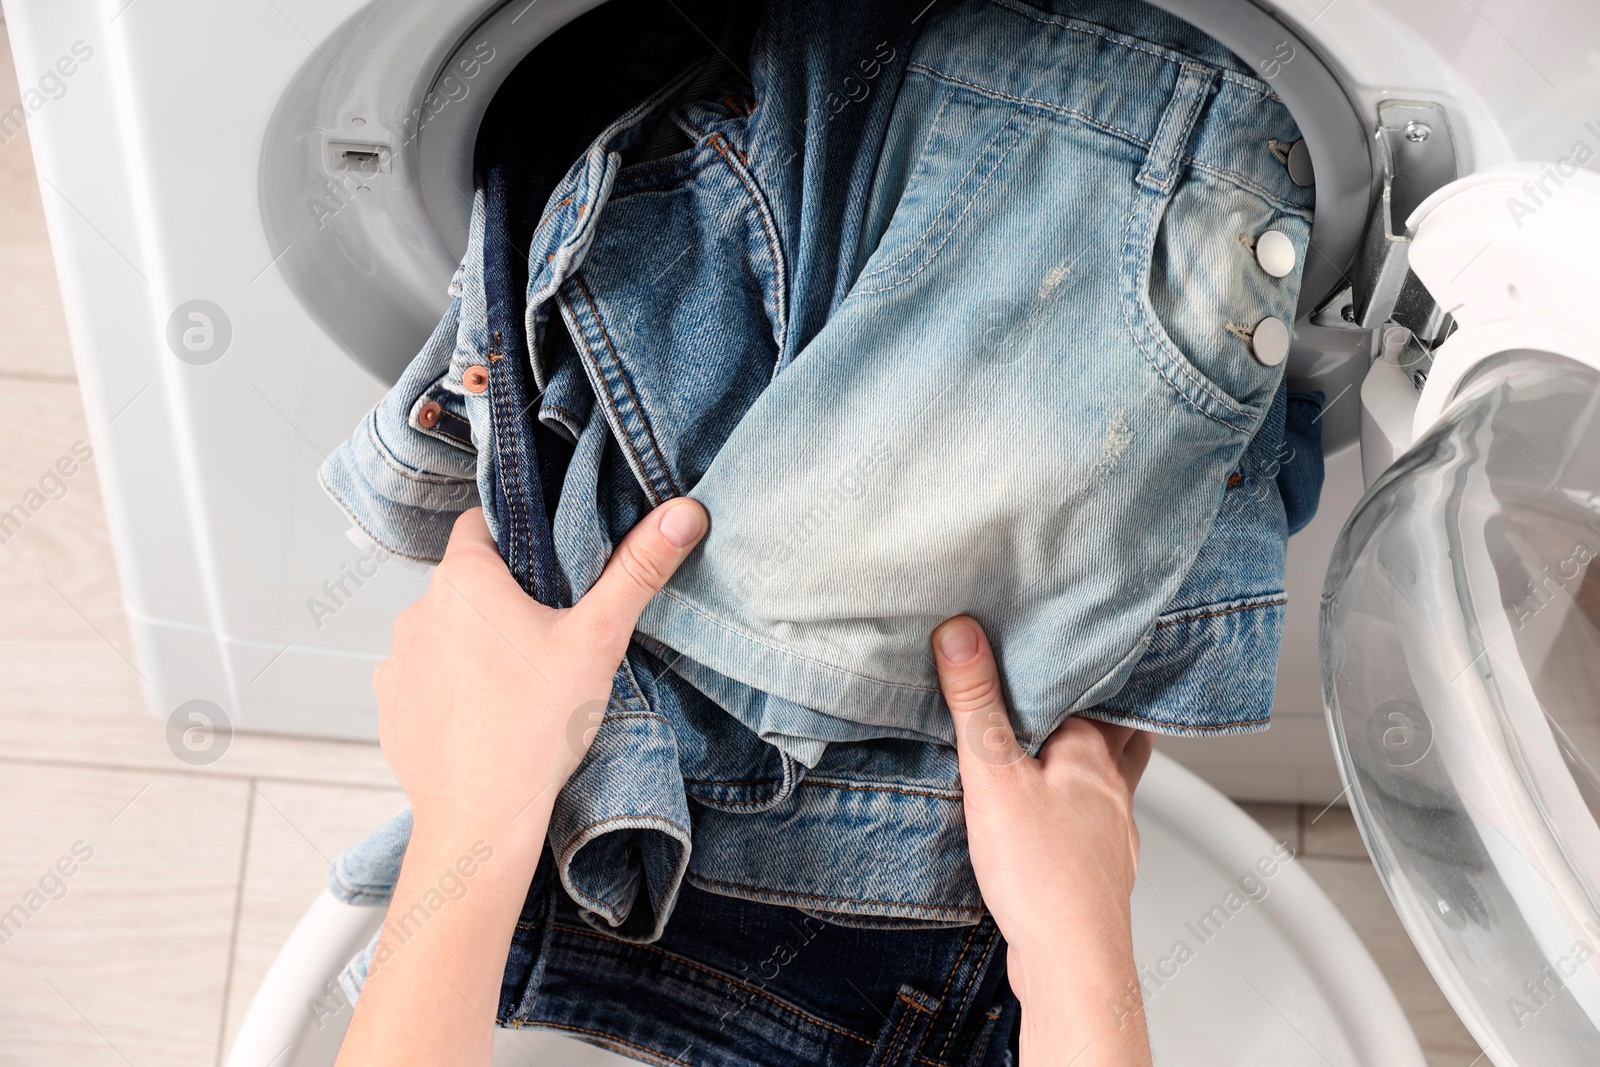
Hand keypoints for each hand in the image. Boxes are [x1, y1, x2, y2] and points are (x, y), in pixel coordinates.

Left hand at [374, 501, 707, 840]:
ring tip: (521, 681)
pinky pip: (425, 680)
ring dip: (475, 644)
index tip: (553, 564)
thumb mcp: (599, 639)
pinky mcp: (392, 708)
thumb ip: (638, 570)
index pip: (481, 523)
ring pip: (445, 632)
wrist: (481, 819)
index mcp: (463, 579)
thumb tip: (682, 514)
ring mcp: (398, 663)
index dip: (519, 535)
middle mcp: (417, 611)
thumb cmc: (536, 726)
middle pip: (468, 582)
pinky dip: (452, 688)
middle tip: (552, 632)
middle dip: (505, 597)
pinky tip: (488, 713)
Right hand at [932, 616, 1153, 1066]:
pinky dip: (1078, 812)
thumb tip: (962, 633)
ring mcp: (1113, 833)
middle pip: (1119, 732)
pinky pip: (1094, 825)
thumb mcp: (993, 774)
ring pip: (1110, 781)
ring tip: (1060, 748)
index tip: (1058, 644)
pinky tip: (1052, 822)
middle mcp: (1114, 788)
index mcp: (1094, 752)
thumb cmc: (1042, 874)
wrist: (1073, 963)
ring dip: (1091, 762)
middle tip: (1072, 688)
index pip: (1097, 690)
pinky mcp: (1099, 872)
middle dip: (1097, 711)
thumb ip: (976, 702)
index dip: (1081, 668)